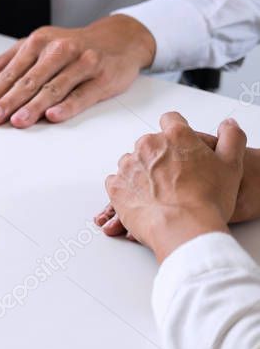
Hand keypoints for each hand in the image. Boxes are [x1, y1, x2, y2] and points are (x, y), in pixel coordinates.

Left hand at [0, 15, 155, 127]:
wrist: (120, 39)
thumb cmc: (74, 45)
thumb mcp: (39, 44)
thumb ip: (8, 61)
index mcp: (40, 41)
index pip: (13, 70)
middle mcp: (60, 50)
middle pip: (30, 80)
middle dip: (9, 100)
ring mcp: (83, 63)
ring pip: (54, 87)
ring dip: (34, 106)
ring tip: (17, 120)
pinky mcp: (103, 78)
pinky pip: (82, 95)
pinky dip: (67, 106)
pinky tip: (52, 116)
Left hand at [101, 112, 245, 262]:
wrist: (185, 227)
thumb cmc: (208, 199)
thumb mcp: (232, 165)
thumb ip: (231, 138)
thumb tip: (228, 125)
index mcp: (175, 136)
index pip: (171, 120)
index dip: (177, 132)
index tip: (180, 145)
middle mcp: (148, 145)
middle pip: (151, 143)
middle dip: (160, 156)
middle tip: (175, 178)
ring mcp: (128, 165)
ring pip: (133, 162)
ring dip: (142, 172)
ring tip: (160, 192)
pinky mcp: (116, 185)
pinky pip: (118, 181)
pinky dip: (127, 188)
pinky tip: (143, 200)